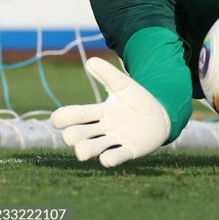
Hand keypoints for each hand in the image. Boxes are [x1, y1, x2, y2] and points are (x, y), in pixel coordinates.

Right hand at [50, 57, 169, 167]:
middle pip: (76, 135)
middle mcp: (101, 129)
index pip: (73, 116)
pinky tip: (107, 157)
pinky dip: (109, 159)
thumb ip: (108, 74)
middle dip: (72, 135)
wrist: (160, 116)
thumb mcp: (124, 85)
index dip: (62, 117)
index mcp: (97, 112)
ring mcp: (114, 140)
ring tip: (82, 150)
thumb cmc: (137, 100)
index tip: (58, 118)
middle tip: (73, 134)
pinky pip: (114, 158)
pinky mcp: (129, 151)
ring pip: (90, 149)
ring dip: (84, 150)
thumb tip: (90, 61)